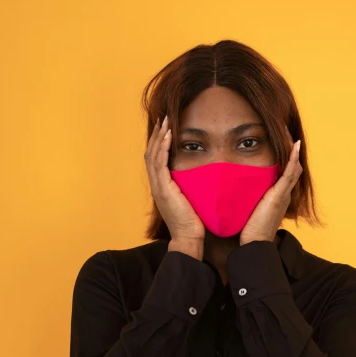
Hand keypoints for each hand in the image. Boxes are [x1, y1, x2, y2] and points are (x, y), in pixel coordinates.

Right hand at [144, 115, 204, 257]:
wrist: (189, 238)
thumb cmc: (195, 222)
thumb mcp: (193, 199)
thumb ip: (193, 187)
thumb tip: (204, 175)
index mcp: (163, 186)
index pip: (157, 158)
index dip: (160, 142)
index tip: (167, 128)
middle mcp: (157, 185)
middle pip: (151, 153)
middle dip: (157, 134)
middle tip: (164, 118)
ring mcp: (158, 186)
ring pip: (152, 155)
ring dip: (159, 137)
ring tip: (165, 122)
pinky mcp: (163, 189)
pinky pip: (159, 163)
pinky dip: (162, 148)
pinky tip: (167, 136)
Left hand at [239, 138, 301, 244]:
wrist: (254, 244)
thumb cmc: (249, 231)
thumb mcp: (249, 210)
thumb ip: (246, 200)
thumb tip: (234, 190)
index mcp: (278, 198)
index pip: (286, 175)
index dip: (287, 161)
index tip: (284, 148)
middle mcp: (284, 195)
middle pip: (293, 169)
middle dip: (292, 154)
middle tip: (291, 138)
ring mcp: (284, 194)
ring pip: (294, 168)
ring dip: (294, 152)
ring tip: (293, 137)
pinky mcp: (280, 195)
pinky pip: (290, 173)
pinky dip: (293, 158)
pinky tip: (295, 146)